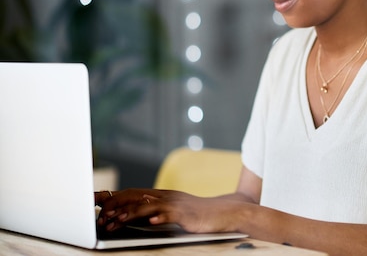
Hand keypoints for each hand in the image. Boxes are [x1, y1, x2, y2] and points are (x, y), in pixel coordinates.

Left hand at [95, 189, 242, 233]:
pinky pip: (170, 214)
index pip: (131, 193)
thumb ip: (154, 211)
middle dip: (114, 205)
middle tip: (99, 216)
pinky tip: (151, 222)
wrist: (223, 212)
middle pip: (135, 196)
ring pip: (148, 205)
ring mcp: (175, 204)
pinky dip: (159, 217)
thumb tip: (130, 216)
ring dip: (129, 213)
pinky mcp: (185, 214)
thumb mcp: (173, 211)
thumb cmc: (197, 215)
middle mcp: (165, 196)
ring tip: (114, 221)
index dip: (112, 198)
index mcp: (161, 195)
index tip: (94, 204)